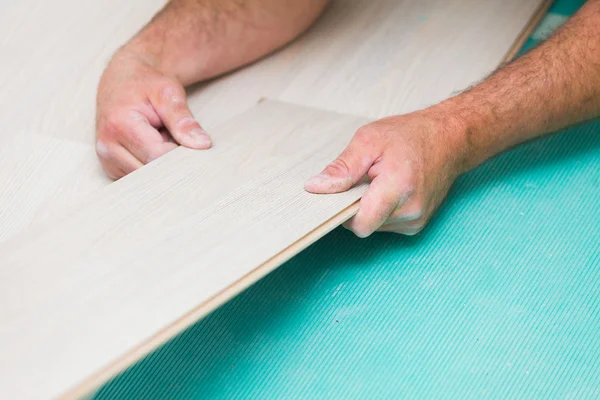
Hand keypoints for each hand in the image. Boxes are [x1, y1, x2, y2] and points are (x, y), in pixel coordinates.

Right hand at [95, 50, 210, 178]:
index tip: (186, 139)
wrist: (122, 81)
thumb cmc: (145, 84)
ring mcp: (106, 159)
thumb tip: (202, 144)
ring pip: (146, 179)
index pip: (158, 157)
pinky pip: (139, 178)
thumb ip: (183, 120)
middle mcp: (107, 146)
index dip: (179, 153)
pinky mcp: (111, 167)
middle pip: (152, 173)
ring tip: (158, 139)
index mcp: (119, 126)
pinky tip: (150, 148)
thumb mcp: (168, 93)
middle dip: (169, 159)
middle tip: (170, 135)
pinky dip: (150, 166)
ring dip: (159, 164)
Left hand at [305, 110, 467, 236]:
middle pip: (365, 225)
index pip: (360, 225)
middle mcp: (411, 211)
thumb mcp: (369, 140)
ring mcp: (417, 220)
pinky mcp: (418, 224)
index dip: (343, 212)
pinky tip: (391, 189)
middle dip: (357, 205)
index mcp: (398, 189)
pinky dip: (382, 210)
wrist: (449, 139)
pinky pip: (387, 224)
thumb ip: (342, 167)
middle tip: (366, 178)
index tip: (342, 192)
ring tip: (381, 180)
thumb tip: (315, 187)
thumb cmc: (410, 136)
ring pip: (375, 225)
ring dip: (370, 207)